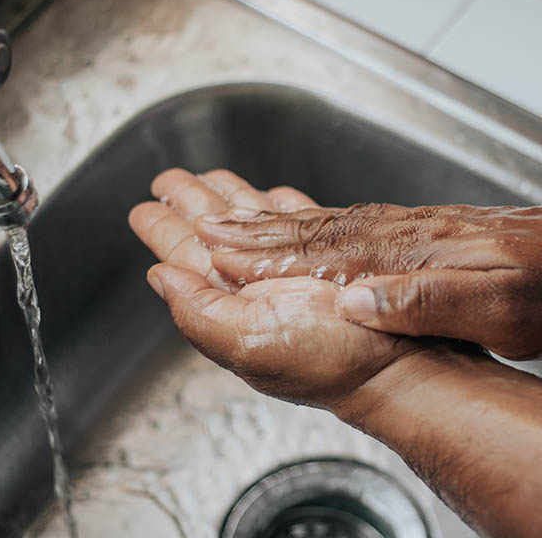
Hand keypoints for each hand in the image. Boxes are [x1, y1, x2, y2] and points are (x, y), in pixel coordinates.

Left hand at [128, 169, 430, 408]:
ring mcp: (293, 267)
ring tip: (209, 178)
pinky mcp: (328, 256)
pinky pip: (295, 222)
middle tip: (171, 178)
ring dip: (230, 199)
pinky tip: (269, 196)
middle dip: (192, 202)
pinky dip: (279, 207)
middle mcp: (259, 283)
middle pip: (214, 233)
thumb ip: (197, 312)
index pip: (186, 257)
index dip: (163, 229)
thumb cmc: (331, 362)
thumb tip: (159, 277)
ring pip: (251, 222)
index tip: (145, 207)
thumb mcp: (249, 343)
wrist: (397, 364)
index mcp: (232, 300)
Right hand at [195, 202, 541, 359]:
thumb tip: (357, 300)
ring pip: (321, 223)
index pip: (318, 253)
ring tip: (233, 217)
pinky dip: (309, 224)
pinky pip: (345, 225)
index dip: (264, 253)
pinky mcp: (412, 234)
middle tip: (206, 220)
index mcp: (406, 256)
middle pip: (308, 230)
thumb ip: (423, 301)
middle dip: (251, 228)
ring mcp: (401, 232)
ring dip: (272, 223)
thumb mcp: (495, 307)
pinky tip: (297, 223)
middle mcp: (395, 237)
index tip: (218, 246)